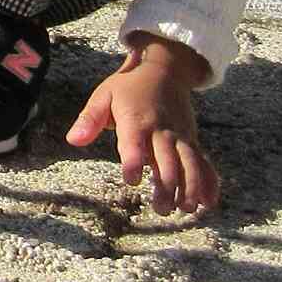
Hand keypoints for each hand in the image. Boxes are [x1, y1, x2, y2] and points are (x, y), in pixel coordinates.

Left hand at [65, 34, 219, 216]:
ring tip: (185, 210)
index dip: (134, 160)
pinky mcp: (192, 140)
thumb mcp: (103, 96)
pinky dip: (208, 181)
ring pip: (190, 163)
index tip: (132, 179)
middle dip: (167, 185)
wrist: (165, 71)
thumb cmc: (128, 88)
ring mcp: (181, 136)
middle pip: (167, 159)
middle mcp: (162, 130)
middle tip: (161, 209)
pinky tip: (208, 202)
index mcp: (136, 120)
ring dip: (190, 186)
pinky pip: (203, 161)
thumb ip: (89, 119)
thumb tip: (73, 140)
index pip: (135, 142)